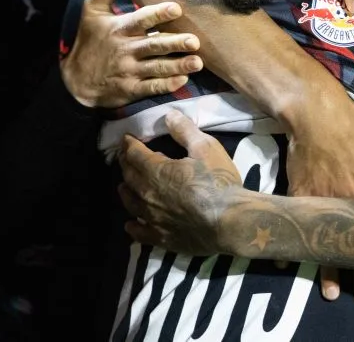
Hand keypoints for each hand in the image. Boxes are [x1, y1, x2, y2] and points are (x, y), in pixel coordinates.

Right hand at [61, 0, 203, 107]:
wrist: (75, 81)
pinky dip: (167, 85)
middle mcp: (126, 50)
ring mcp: (129, 71)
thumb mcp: (91, 12)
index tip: (176, 8)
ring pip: (157, 68)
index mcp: (119, 28)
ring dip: (178, 65)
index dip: (158, 14)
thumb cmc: (88, 42)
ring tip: (198, 62)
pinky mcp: (131, 89)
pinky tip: (183, 80)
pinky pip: (151, 87)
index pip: (141, 19)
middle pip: (154, 45)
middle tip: (195, 41)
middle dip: (175, 43)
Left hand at [118, 110, 240, 253]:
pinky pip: (140, 232)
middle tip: (125, 157)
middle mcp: (148, 194)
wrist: (230, 222)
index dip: (129, 145)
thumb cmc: (219, 182)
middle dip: (125, 164)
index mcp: (157, 170)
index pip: (135, 154)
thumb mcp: (206, 148)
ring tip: (124, 186)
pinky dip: (133, 226)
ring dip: (125, 191)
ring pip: (130, 203)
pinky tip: (131, 225)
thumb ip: (185, 130)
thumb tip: (168, 115)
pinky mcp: (161, 237)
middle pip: (129, 177)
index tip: (126, 139)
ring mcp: (153, 218)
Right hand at [286, 97, 353, 302]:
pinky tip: (288, 263)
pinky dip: (293, 244)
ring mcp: (322, 203)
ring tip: (330, 291)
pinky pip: (297, 225)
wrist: (315, 114)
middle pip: (353, 247)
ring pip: (325, 243)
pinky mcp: (300, 195)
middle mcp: (348, 205)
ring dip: (327, 269)